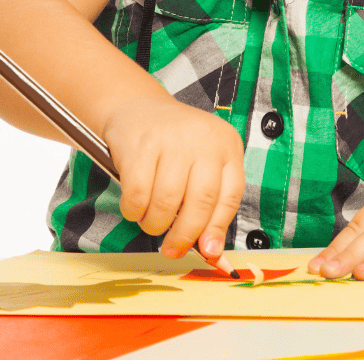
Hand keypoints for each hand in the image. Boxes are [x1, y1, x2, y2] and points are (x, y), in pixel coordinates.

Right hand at [102, 95, 245, 261]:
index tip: (209, 252)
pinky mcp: (141, 144)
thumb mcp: (202, 168)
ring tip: (151, 223)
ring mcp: (172, 139)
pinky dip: (134, 211)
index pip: (229, 196)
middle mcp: (204, 139)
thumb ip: (210, 208)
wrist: (139, 110)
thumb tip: (213, 253)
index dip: (217, 229)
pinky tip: (135, 208)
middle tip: (172, 250)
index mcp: (227, 147)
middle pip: (201, 202)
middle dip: (184, 235)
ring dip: (155, 224)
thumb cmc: (175, 147)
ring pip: (167, 201)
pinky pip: (138, 193)